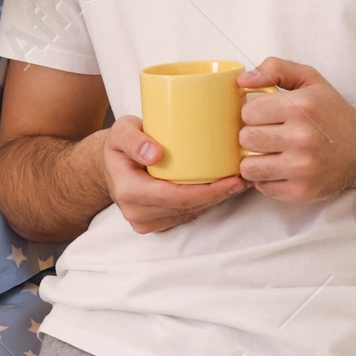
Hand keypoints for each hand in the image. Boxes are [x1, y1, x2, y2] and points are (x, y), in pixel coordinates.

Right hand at [101, 116, 244, 234]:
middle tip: (244, 179)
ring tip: (238, 183)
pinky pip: (186, 215)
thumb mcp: (120, 132)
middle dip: (219, 196)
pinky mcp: (156, 224)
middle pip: (188, 208)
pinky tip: (222, 190)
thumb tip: (154, 155)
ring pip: (190, 214)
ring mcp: (146, 222)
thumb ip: (132, 139)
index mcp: (129, 191)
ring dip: (216, 200)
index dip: (208, 192)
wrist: (110, 166)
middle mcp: (137, 213)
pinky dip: (205, 203)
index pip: (176, 197)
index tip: (233, 179)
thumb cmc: (119, 145)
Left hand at [238, 57, 355, 200]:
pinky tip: (280, 168)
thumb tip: (243, 80)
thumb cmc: (331, 112)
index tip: (266, 116)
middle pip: (246, 139)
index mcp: (301, 107)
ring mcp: (301, 168)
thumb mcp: (309, 79)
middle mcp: (302, 138)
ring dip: (255, 160)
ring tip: (270, 153)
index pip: (248, 112)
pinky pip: (262, 187)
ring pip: (249, 167)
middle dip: (253, 136)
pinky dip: (266, 178)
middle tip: (268, 134)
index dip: (254, 113)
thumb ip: (276, 69)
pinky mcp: (300, 191)